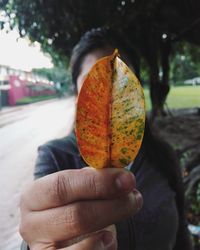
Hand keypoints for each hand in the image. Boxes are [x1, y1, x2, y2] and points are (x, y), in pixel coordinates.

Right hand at [19, 167, 142, 248]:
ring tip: (126, 211)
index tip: (126, 178)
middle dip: (112, 205)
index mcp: (34, 196)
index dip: (97, 182)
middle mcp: (31, 225)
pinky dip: (101, 248)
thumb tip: (120, 177)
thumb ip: (93, 179)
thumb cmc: (69, 201)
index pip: (62, 186)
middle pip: (76, 215)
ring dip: (111, 225)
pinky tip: (110, 238)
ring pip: (82, 243)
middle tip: (134, 196)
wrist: (56, 228)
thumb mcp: (75, 186)